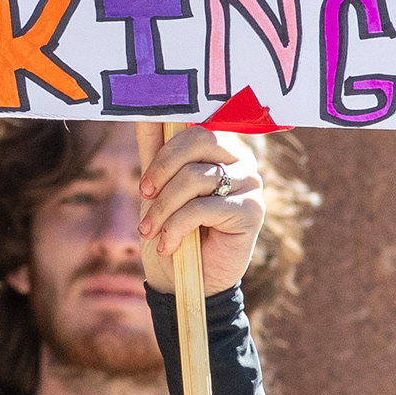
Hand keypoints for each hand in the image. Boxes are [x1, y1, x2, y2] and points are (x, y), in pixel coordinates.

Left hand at [134, 125, 264, 297]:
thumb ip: (155, 149)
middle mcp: (241, 161)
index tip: (145, 184)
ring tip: (149, 231)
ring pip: (195, 177)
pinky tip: (170, 245)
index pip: (193, 128)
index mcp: (221, 150)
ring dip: (163, 208)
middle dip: (162, 171)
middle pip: (198, 141)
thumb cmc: (172, 232)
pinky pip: (202, 207)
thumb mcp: (157, 188)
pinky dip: (176, 228)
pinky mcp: (252, 210)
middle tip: (143, 197)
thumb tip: (145, 112)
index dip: (165, 149)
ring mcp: (250, 184)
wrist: (184, 282)